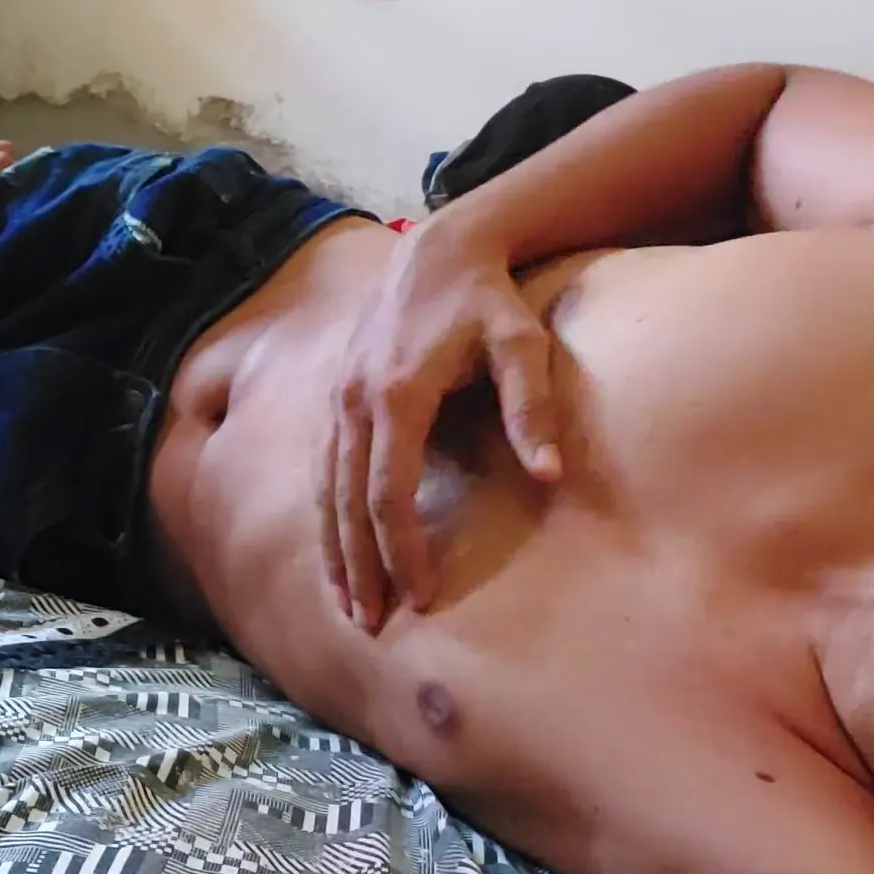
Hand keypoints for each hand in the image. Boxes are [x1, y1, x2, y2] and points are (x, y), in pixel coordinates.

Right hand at [321, 217, 563, 633]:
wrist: (440, 248)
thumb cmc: (488, 300)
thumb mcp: (522, 344)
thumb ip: (532, 409)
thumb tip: (551, 476)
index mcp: (396, 393)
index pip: (389, 490)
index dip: (402, 548)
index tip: (419, 595)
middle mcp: (353, 401)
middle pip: (346, 502)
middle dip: (357, 566)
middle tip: (369, 624)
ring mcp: (337, 399)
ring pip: (325, 490)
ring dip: (334, 550)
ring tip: (346, 605)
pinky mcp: (335, 398)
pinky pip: (323, 471)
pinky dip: (326, 517)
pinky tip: (337, 552)